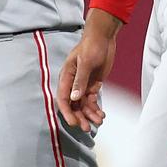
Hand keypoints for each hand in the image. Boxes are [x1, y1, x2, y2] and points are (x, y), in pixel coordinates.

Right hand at [59, 11, 121, 130]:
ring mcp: (82, 85)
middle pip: (73, 104)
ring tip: (99, 121)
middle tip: (87, 128)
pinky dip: (96, 108)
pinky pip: (92, 100)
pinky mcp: (92, 85)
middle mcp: (72, 83)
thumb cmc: (91, 47)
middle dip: (79, 116)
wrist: (103, 38)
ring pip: (83, 104)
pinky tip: (101, 115)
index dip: (67, 112)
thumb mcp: (85, 63)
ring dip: (90, 114)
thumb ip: (80, 81)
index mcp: (66, 77)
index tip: (74, 122)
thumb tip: (74, 98)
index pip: (63, 98)